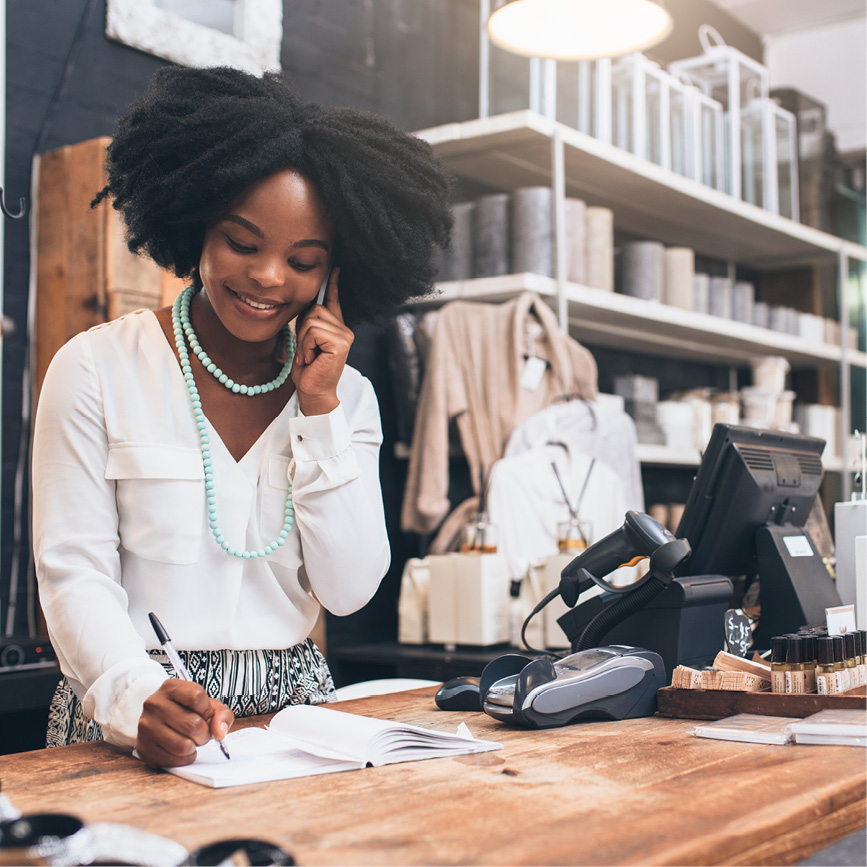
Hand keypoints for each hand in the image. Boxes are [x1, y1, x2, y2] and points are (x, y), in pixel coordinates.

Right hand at [136, 679, 233, 767]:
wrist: (160, 719)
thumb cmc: (187, 711)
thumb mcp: (207, 704)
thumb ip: (221, 715)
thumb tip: (220, 733)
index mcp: (171, 687)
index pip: (196, 696)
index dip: (207, 710)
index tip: (205, 714)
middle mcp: (154, 704)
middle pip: (192, 725)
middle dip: (204, 733)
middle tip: (201, 732)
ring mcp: (146, 726)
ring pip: (183, 746)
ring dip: (194, 747)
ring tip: (190, 740)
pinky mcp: (143, 747)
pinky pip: (173, 761)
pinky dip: (183, 759)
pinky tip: (181, 750)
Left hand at [291, 267, 353, 415]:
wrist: (313, 392)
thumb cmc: (308, 370)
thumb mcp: (306, 341)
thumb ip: (309, 323)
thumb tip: (307, 306)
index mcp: (336, 328)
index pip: (334, 301)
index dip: (333, 284)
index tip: (335, 268)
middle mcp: (344, 329)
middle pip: (315, 309)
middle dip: (303, 329)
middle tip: (307, 351)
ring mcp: (345, 336)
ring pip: (312, 320)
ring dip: (303, 340)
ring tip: (309, 356)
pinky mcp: (340, 343)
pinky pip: (313, 331)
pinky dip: (306, 346)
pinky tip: (311, 358)